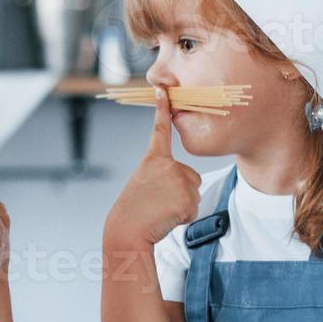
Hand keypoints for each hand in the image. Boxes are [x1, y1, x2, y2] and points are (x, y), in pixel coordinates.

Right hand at [104, 88, 201, 248]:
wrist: (128, 231)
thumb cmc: (135, 211)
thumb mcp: (145, 184)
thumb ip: (165, 175)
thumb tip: (187, 184)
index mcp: (152, 159)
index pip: (159, 130)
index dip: (162, 109)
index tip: (163, 90)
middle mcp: (167, 165)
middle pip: (191, 177)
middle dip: (181, 192)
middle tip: (158, 203)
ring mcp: (178, 180)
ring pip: (194, 193)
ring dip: (182, 205)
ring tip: (161, 211)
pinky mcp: (187, 198)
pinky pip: (194, 209)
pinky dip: (183, 217)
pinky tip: (167, 217)